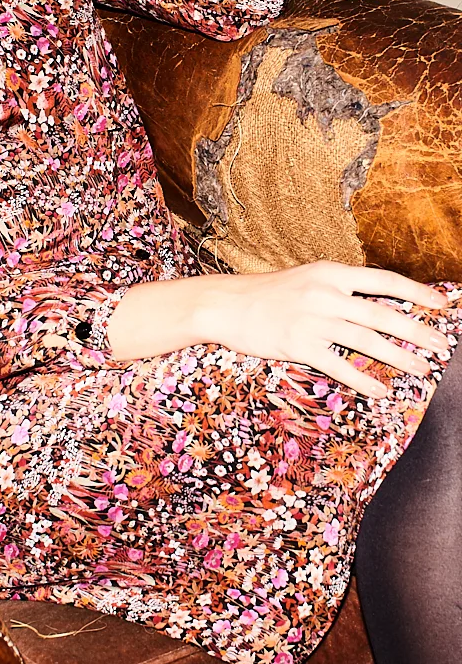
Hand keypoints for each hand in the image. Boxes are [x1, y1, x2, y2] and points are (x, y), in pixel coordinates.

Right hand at [191, 261, 450, 396]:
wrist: (224, 304)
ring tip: (422, 369)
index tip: (442, 305)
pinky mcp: (299, 345)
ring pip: (367, 341)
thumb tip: (375, 302)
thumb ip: (338, 288)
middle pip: (383, 314)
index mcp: (330, 272)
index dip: (416, 292)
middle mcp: (325, 294)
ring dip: (399, 357)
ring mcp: (312, 320)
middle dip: (418, 331)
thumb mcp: (306, 278)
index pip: (384, 281)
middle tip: (442, 345)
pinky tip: (382, 391)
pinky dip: (364, 381)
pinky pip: (340, 366)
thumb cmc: (266, 293)